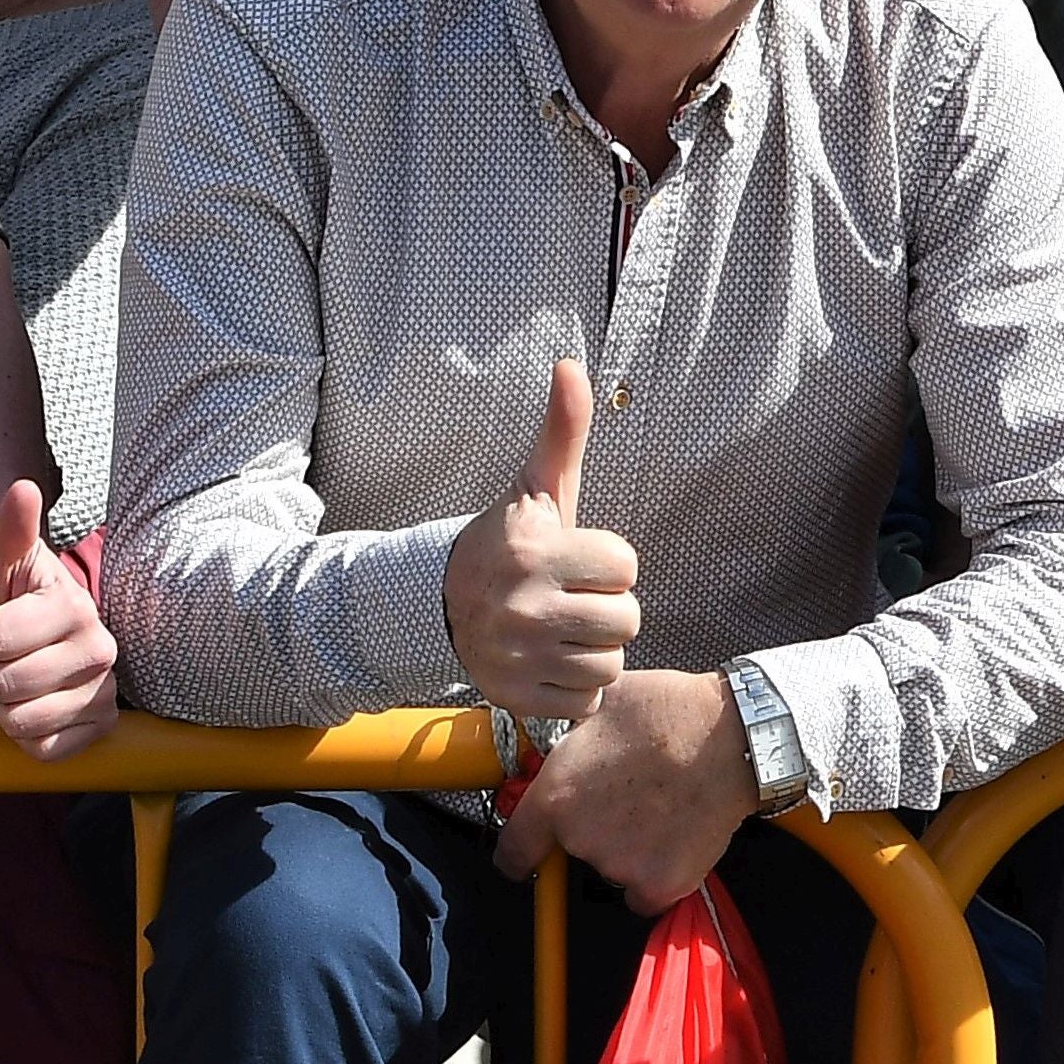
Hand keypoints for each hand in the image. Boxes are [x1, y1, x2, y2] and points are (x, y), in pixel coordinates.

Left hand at [0, 481, 119, 757]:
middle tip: (10, 655)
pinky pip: (46, 751)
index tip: (0, 624)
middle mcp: (102, 648)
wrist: (37, 626)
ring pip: (23, 722)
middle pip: (6, 684)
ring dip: (7, 706)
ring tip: (24, 680)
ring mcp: (107, 691)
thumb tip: (22, 487)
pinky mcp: (103, 727)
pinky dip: (30, 736)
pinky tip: (41, 708)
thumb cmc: (11, 593)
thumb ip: (9, 527)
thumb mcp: (0, 559)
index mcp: (75, 605)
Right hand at [444, 362, 641, 716]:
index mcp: (535, 549)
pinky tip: (551, 661)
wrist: (436, 604)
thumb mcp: (535, 488)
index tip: (578, 560)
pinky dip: (576, 686)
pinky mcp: (513, 696)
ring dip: (594, 650)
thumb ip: (562, 430)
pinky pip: (586, 700)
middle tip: (573, 599)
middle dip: (608, 609)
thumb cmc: (506, 542)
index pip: (625, 564)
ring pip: (610, 663)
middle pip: (626, 619)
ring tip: (563, 630)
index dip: (609, 562)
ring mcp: (517, 654)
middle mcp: (525, 604)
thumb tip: (573, 364)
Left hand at [492, 666, 751, 911]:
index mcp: (556, 797)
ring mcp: (622, 867)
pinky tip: (674, 835)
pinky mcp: (661, 885)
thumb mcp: (598, 706)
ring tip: (658, 806)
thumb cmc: (667, 711)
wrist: (731, 738)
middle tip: (624, 796)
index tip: (525, 856)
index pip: (514, 851)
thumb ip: (563, 739)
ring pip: (612, 869)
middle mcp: (581, 839)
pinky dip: (656, 873)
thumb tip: (546, 744)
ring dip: (626, 848)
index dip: (518, 853)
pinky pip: (645, 893)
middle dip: (591, 829)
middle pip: (573, 851)